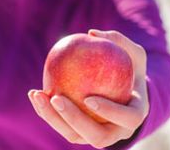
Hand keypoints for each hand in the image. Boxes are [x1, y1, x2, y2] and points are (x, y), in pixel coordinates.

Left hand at [28, 29, 148, 148]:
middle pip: (97, 136)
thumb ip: (118, 41)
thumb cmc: (130, 68)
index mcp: (135, 115)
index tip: (89, 98)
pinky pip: (61, 125)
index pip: (127, 119)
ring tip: (38, 95)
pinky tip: (34, 93)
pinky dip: (46, 112)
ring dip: (52, 118)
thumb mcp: (132, 52)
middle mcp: (117, 132)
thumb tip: (91, 32)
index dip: (110, 112)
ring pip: (73, 135)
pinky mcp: (80, 134)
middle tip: (57, 98)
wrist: (125, 92)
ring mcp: (97, 136)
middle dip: (74, 120)